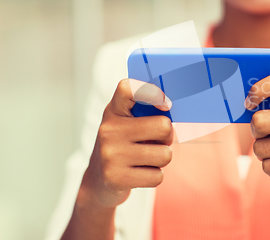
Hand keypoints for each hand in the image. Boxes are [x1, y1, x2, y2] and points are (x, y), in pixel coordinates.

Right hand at [79, 79, 173, 209]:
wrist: (97, 181)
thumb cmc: (123, 146)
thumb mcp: (127, 123)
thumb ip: (146, 112)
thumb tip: (171, 109)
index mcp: (114, 111)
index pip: (128, 89)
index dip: (151, 92)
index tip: (165, 105)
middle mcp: (109, 130)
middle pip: (164, 126)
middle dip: (167, 137)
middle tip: (155, 142)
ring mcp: (111, 154)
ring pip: (165, 155)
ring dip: (161, 159)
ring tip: (145, 159)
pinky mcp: (116, 178)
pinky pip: (158, 176)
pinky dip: (154, 176)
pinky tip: (139, 173)